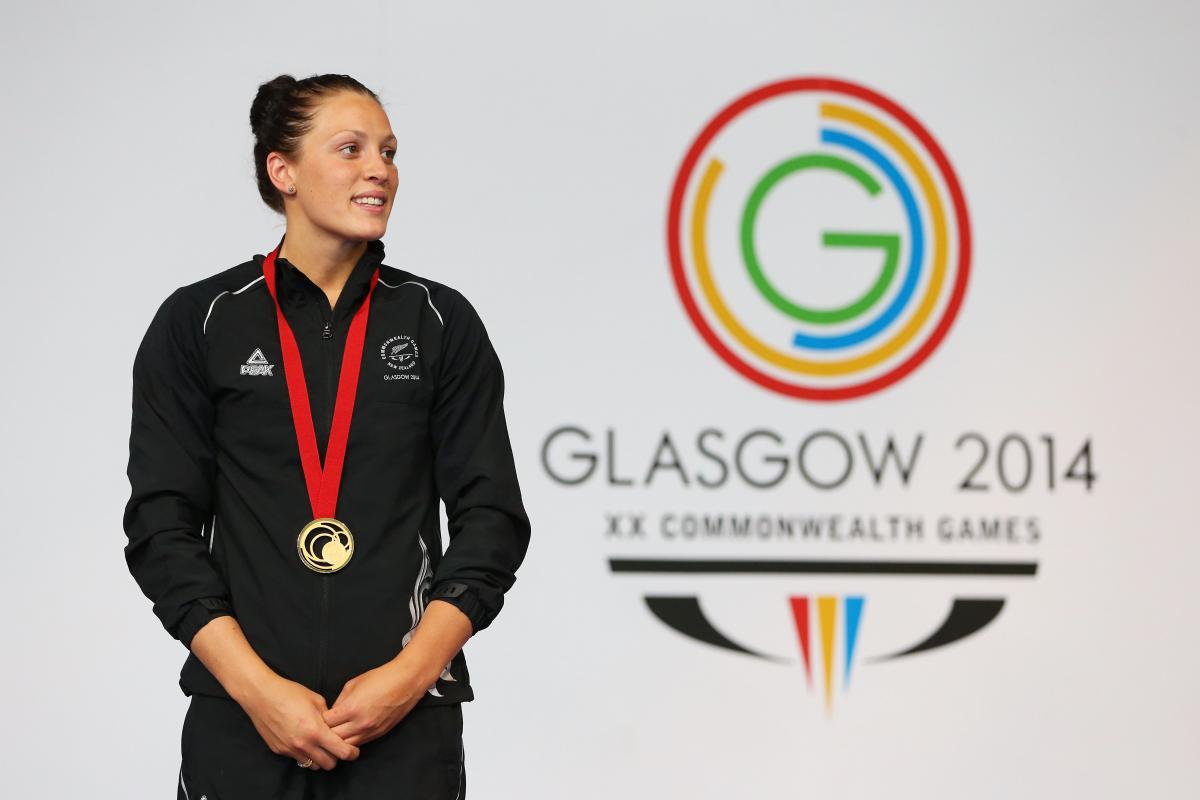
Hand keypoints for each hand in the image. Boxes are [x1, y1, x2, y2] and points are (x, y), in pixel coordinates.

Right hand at [240, 674, 360, 769]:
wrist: (261, 696)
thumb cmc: (289, 693)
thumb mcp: (316, 700)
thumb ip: (329, 716)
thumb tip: (335, 725)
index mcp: (316, 730)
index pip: (341, 752)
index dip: (352, 753)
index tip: (354, 750)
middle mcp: (303, 744)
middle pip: (329, 764)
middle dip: (336, 757)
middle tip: (336, 747)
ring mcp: (290, 749)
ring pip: (313, 765)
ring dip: (320, 758)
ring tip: (320, 745)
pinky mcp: (279, 751)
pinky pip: (297, 759)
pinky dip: (304, 754)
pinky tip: (303, 740)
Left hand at [323, 659, 426, 746]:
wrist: (406, 681)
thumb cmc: (380, 678)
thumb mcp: (353, 684)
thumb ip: (340, 701)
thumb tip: (331, 713)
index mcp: (351, 708)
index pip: (325, 724)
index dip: (318, 721)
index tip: (317, 717)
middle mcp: (360, 723)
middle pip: (333, 738)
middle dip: (325, 733)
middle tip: (322, 728)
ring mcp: (370, 731)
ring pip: (346, 746)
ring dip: (338, 741)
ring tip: (334, 734)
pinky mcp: (379, 734)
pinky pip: (359, 743)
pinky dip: (351, 740)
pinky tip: (348, 734)